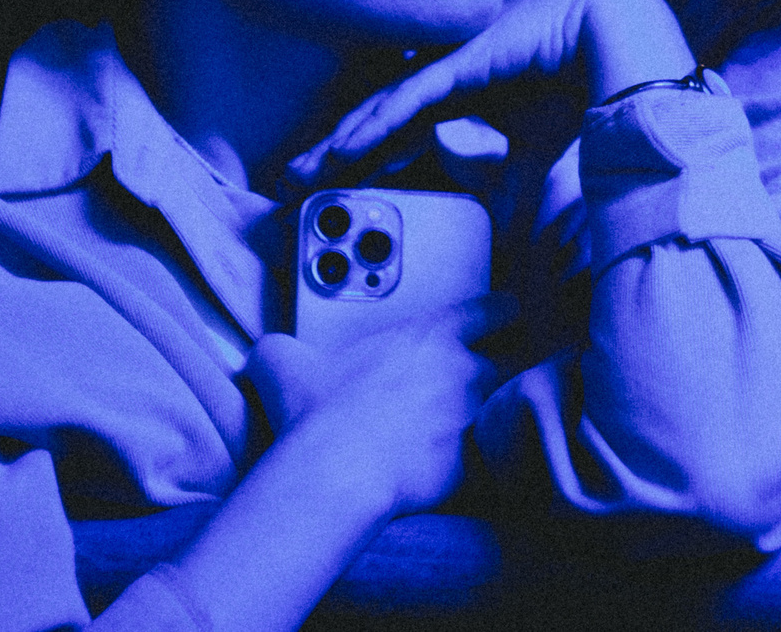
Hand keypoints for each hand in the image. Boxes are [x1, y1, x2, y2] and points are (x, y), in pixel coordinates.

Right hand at [244, 296, 506, 516]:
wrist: (336, 471)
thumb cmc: (317, 413)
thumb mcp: (283, 363)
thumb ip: (280, 348)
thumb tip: (266, 351)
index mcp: (431, 335)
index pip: (495, 309)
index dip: (503, 314)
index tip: (503, 321)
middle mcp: (464, 370)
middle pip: (515, 358)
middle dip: (508, 368)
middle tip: (491, 379)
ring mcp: (473, 417)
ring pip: (508, 407)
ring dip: (498, 413)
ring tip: (479, 426)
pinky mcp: (473, 464)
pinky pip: (492, 460)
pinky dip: (485, 463)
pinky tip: (465, 470)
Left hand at [294, 0, 695, 183]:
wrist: (611, 36)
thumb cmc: (578, 83)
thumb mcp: (534, 156)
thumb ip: (513, 196)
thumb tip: (503, 247)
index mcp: (462, 97)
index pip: (402, 135)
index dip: (369, 163)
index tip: (338, 192)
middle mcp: (445, 81)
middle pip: (377, 123)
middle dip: (335, 157)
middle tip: (294, 187)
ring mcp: (447, 68)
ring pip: (381, 111)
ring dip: (340, 145)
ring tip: (303, 176)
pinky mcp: (458, 62)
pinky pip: (405, 100)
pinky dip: (372, 127)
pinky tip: (341, 149)